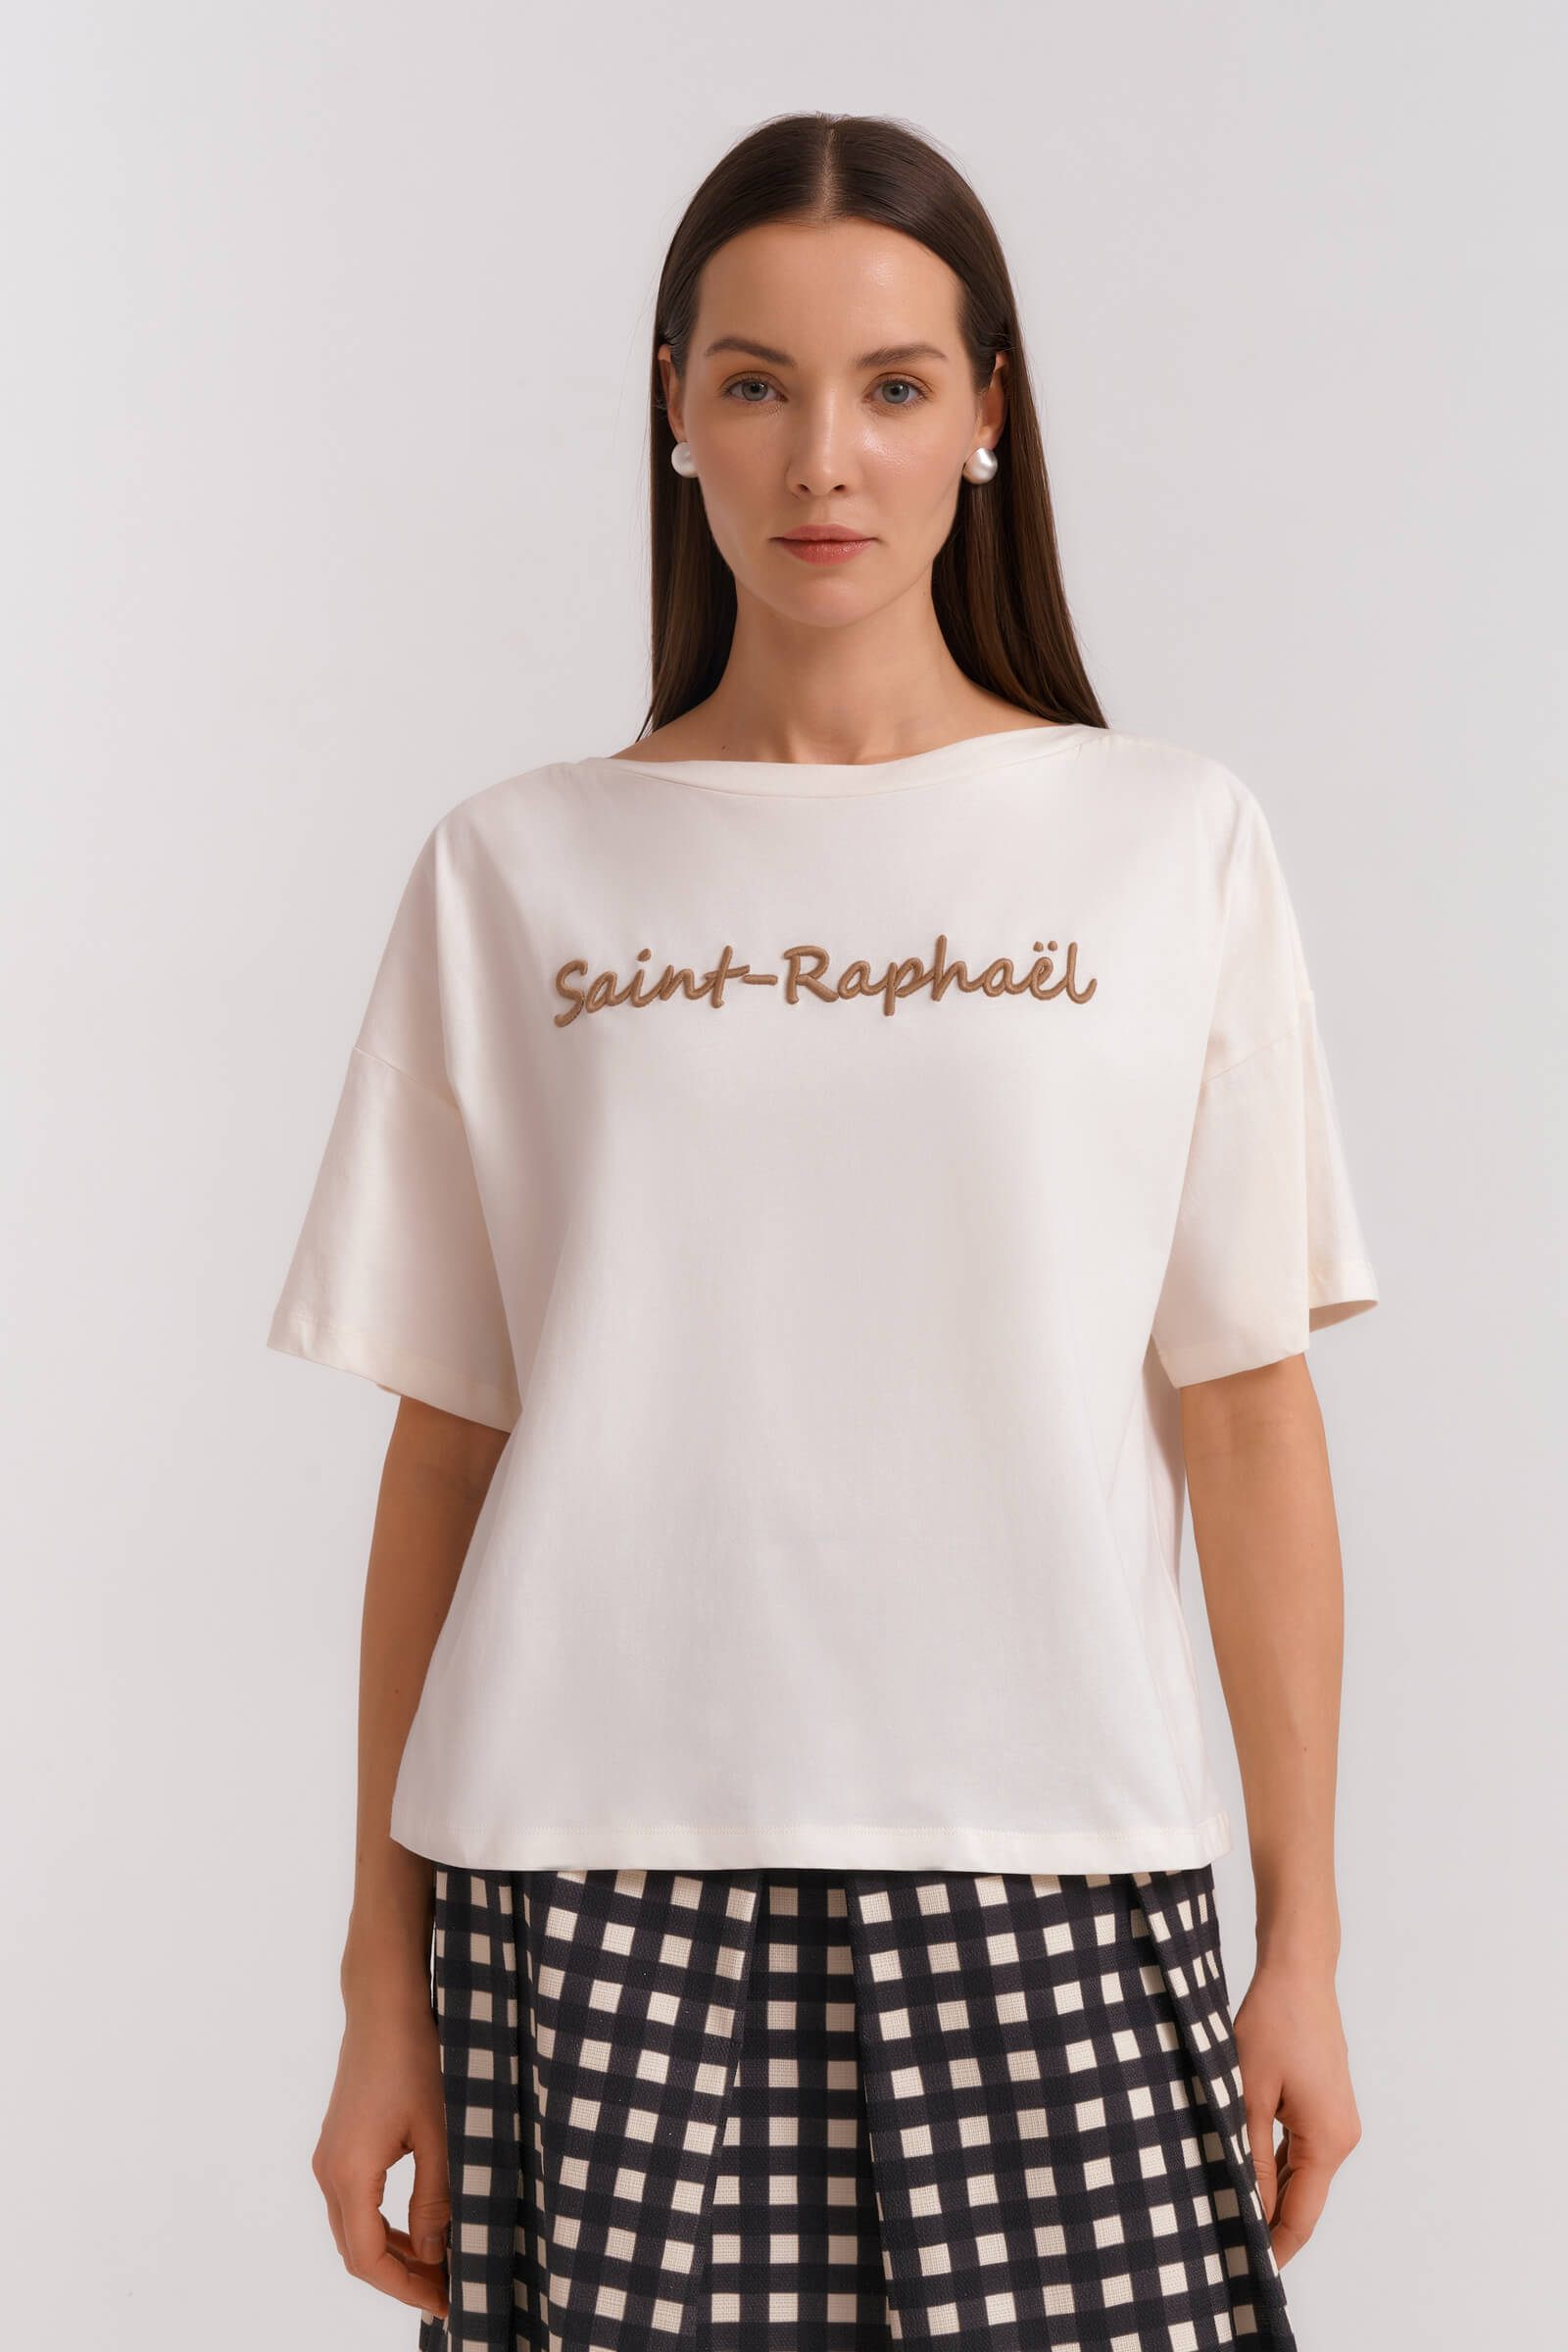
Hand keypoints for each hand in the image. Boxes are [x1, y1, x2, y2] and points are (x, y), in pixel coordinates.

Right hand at [311, 1974, 451, 2321]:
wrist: (383, 2005)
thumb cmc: (415, 2059)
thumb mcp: (438, 2132)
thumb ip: (435, 2198)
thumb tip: (436, 2255)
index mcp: (350, 2173)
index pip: (368, 2259)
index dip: (406, 2289)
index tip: (445, 2301)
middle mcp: (329, 2172)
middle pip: (356, 2251)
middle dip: (400, 2278)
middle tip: (446, 2290)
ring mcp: (329, 2158)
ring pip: (353, 2229)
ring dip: (392, 2253)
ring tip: (438, 2264)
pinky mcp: (338, 2144)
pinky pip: (354, 2204)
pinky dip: (383, 2225)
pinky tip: (418, 2226)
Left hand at [1231, 1959, 1361, 2265]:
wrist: (1298, 1973)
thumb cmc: (1272, 2023)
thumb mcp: (1248, 2093)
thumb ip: (1250, 2154)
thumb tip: (1247, 2207)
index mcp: (1328, 2140)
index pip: (1301, 2215)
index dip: (1274, 2247)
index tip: (1247, 2272)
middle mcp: (1341, 2137)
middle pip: (1304, 2199)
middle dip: (1269, 2224)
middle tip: (1225, 2245)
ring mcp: (1337, 2123)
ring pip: (1301, 2175)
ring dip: (1271, 2193)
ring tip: (1230, 2215)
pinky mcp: (1327, 2107)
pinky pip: (1301, 2150)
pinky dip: (1277, 2166)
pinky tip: (1247, 2174)